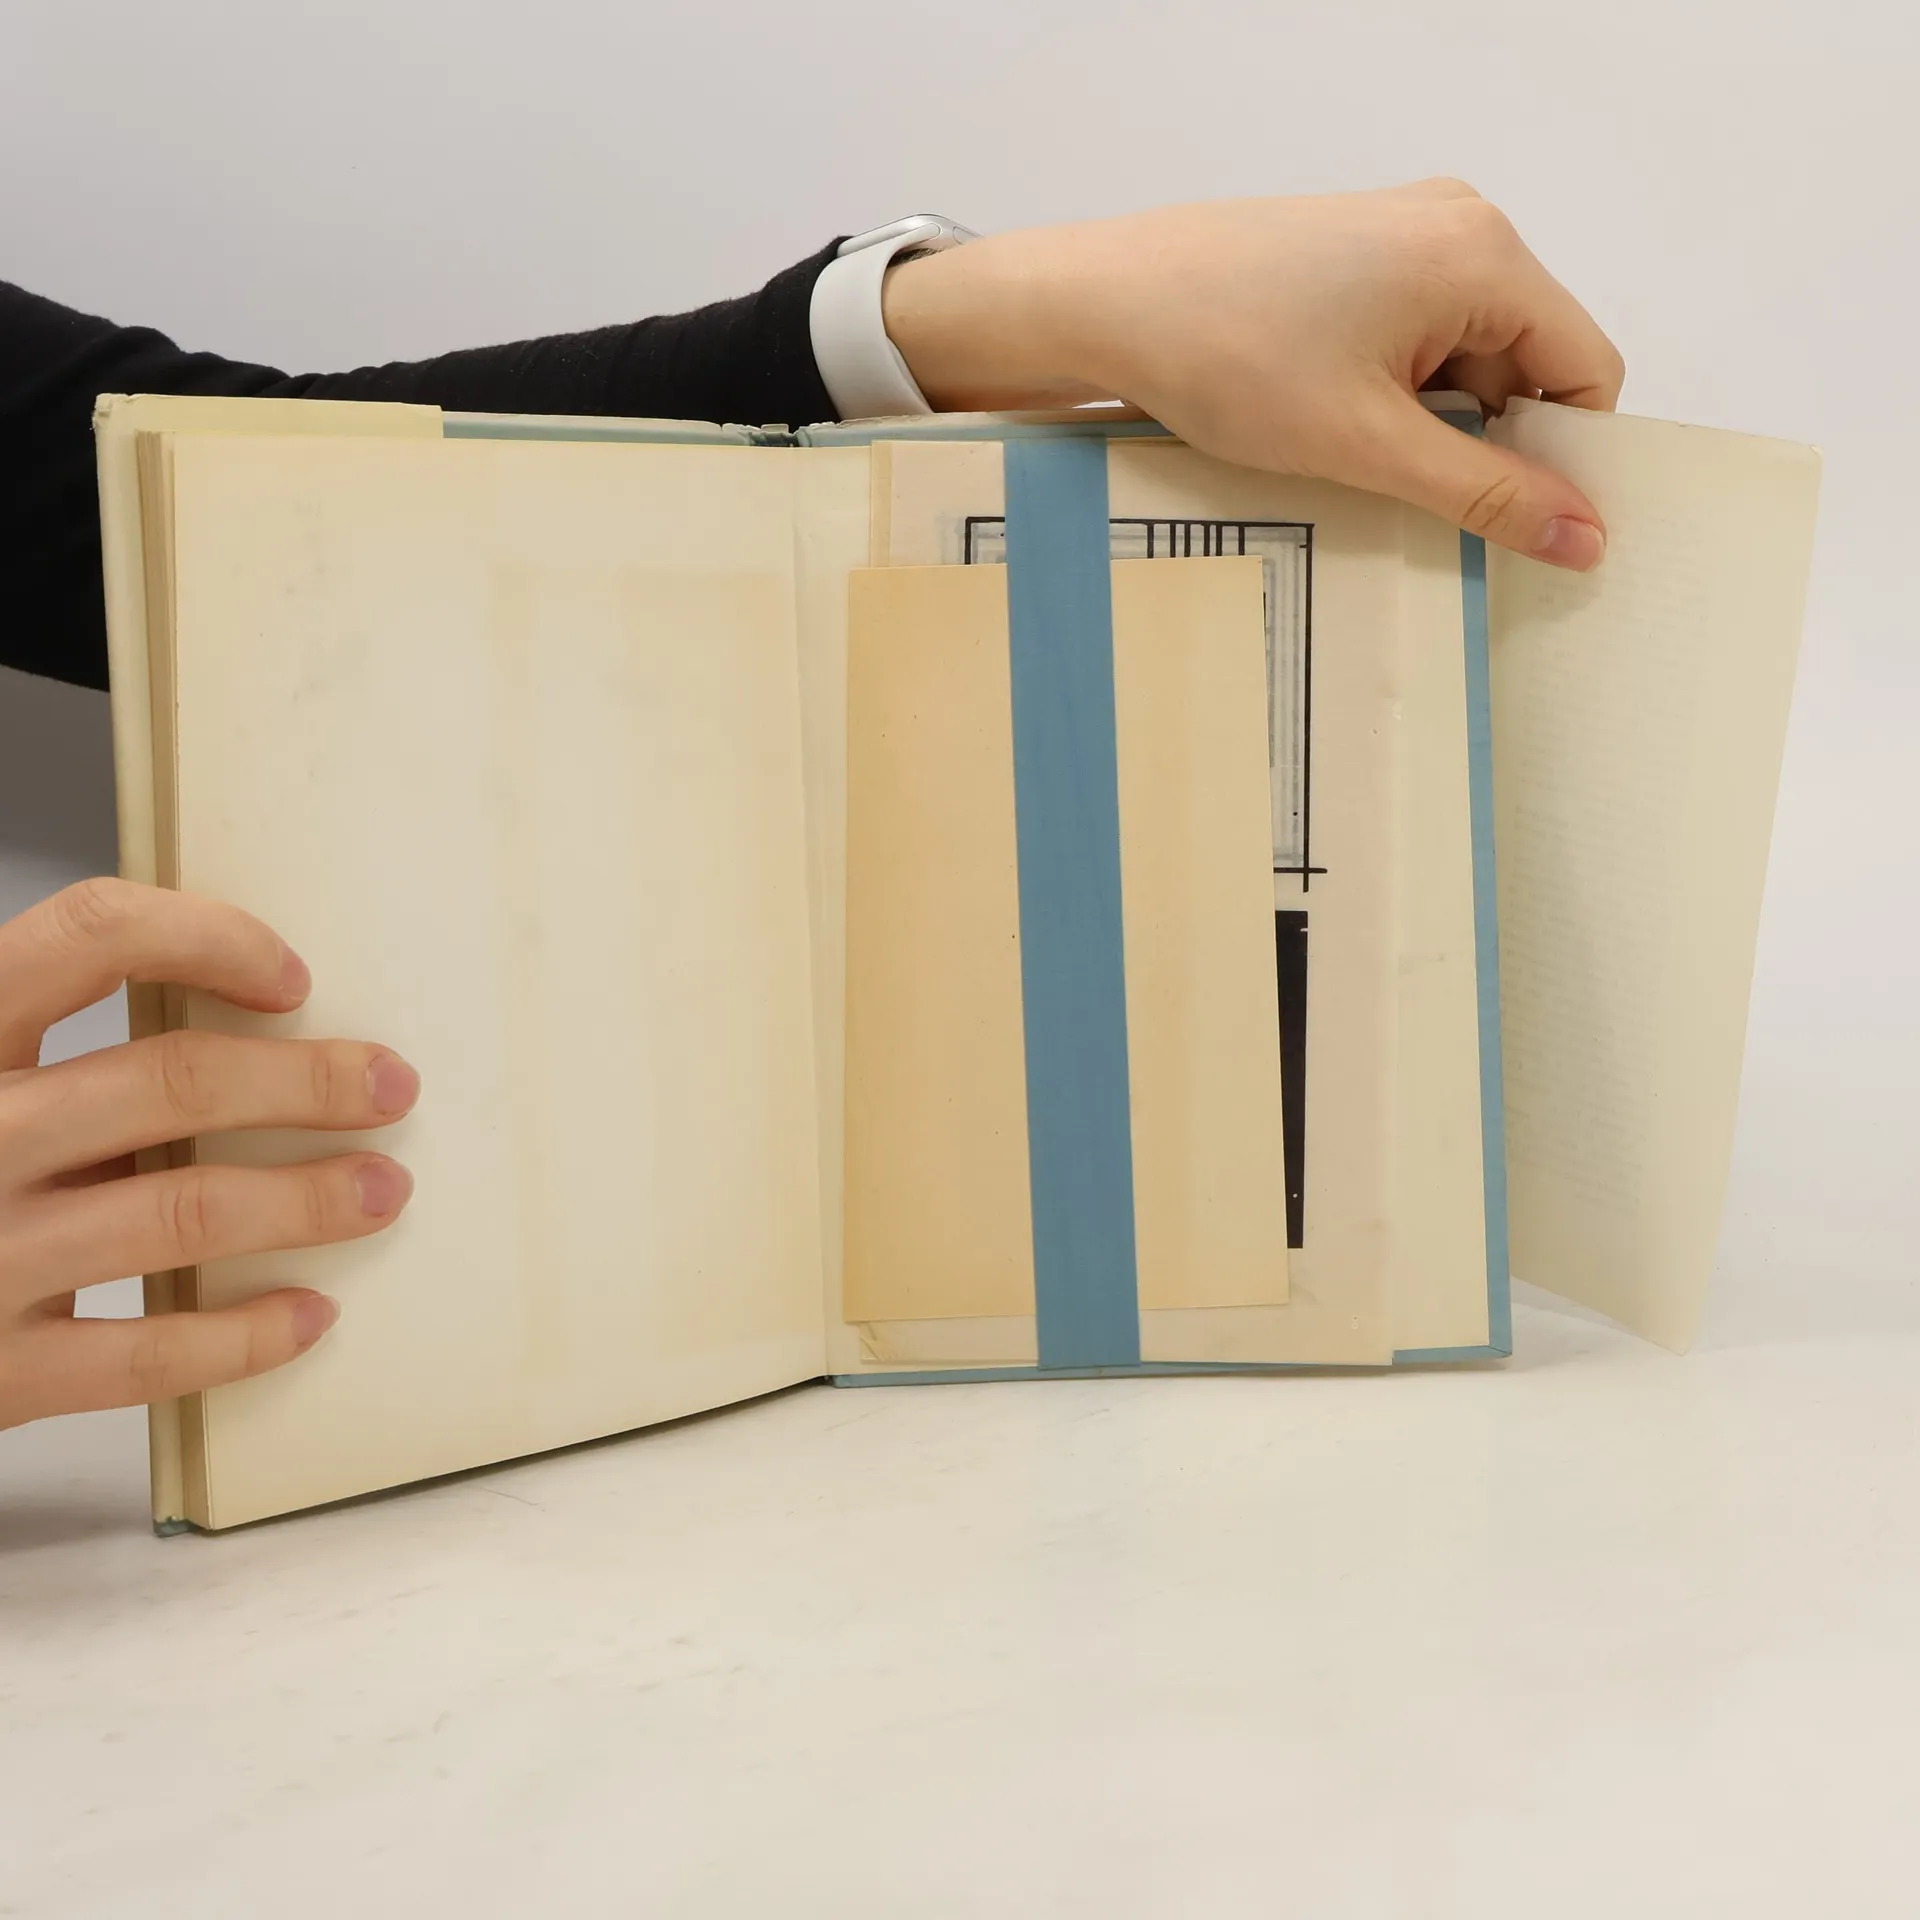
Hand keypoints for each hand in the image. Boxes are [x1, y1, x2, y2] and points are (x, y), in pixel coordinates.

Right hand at [0, 879, 416, 1429]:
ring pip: (183, 1211)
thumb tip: (251, 1049)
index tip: (292, 978)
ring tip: (380, 1190)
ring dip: (306, 1200)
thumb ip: (60, 1069)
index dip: (209, 939)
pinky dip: (243, 1335)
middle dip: (306, 1083)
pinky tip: (307, 1313)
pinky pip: (145, 1354)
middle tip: (388, 1087)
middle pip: (172, 1081)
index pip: (89, 938)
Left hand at [884, 179, 1624, 569]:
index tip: (1513, 521)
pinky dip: (1394, 394)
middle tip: (1414, 497)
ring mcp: (1402, 230)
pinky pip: (1415, 336)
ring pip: (1466, 356)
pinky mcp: (1353, 252)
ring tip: (1356, 458)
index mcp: (1484, 253)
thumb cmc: (1225, 358)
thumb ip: (1485, 493)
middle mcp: (1458, 223)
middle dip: (1486, 439)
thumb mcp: (1368, 445)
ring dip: (1431, 423)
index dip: (1561, 457)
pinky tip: (1332, 426)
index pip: (1586, 368)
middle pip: (1527, 360)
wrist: (1100, 304)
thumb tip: (1587, 538)